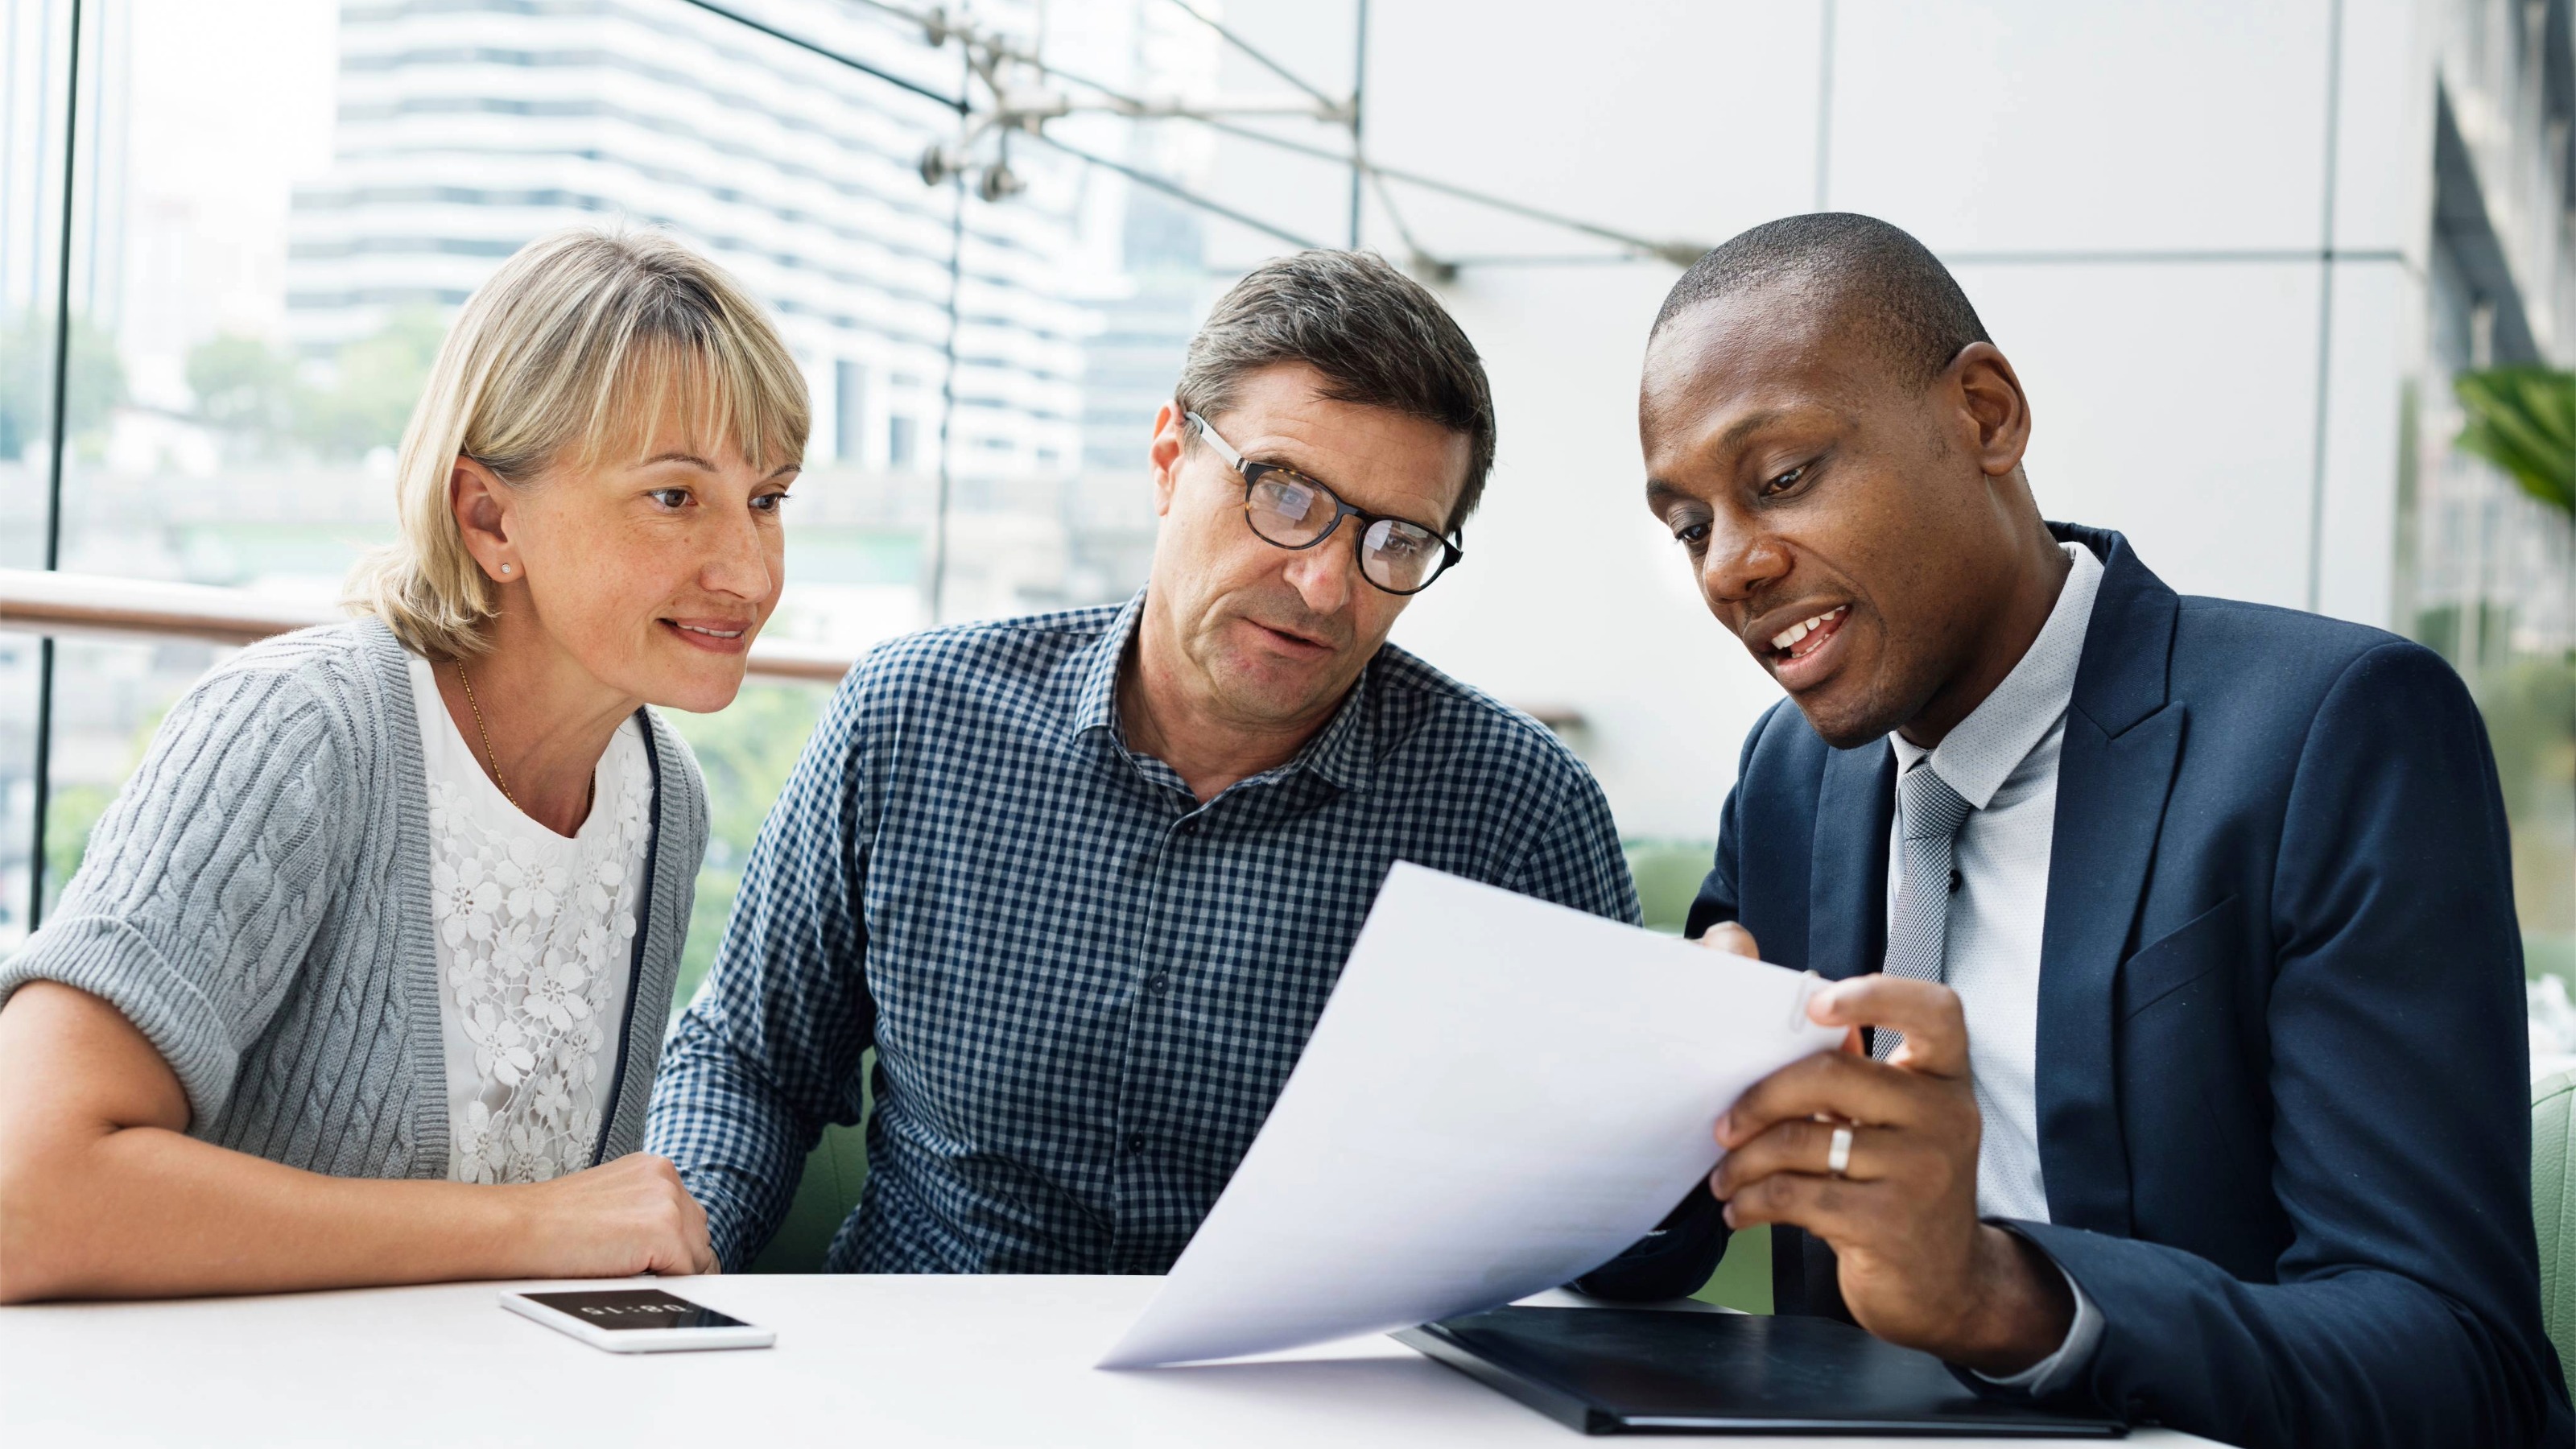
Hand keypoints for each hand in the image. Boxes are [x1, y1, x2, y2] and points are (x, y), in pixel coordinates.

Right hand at [506, 1153, 717, 1277]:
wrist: (520, 1227)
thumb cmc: (552, 1223)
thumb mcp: (611, 1203)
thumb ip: (645, 1213)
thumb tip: (673, 1248)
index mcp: (653, 1168)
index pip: (690, 1216)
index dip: (677, 1247)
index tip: (660, 1263)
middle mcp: (665, 1177)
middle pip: (700, 1235)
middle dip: (678, 1260)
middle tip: (639, 1273)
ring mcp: (668, 1201)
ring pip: (697, 1257)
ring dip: (670, 1272)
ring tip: (626, 1272)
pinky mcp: (664, 1231)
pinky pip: (686, 1274)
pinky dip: (663, 1284)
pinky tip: (626, 1275)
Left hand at [1707, 967, 2071, 1374]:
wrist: (1945, 1285)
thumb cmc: (1904, 1188)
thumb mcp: (1899, 1124)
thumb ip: (1859, 1076)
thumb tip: (1789, 1026)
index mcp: (1946, 1078)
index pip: (1933, 1010)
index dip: (1875, 994)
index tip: (1815, 1003)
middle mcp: (1945, 1117)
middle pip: (1831, 1075)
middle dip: (1760, 1098)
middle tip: (1723, 1126)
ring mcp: (1922, 1171)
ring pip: (1801, 1140)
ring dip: (1743, 1162)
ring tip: (1724, 1177)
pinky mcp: (1888, 1223)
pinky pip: (1795, 1195)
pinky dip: (1752, 1202)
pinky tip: (1740, 1211)